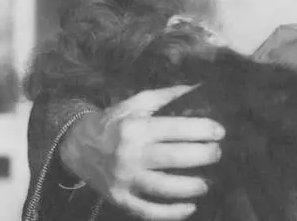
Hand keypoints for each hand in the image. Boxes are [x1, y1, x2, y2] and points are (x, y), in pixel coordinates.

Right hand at [59, 86, 224, 219]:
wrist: (76, 145)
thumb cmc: (113, 121)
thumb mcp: (135, 103)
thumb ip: (166, 96)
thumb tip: (197, 88)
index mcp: (135, 128)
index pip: (175, 128)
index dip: (201, 130)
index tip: (220, 132)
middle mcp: (130, 154)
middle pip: (172, 158)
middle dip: (201, 156)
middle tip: (218, 154)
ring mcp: (124, 179)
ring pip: (161, 187)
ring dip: (189, 187)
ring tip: (206, 184)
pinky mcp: (119, 198)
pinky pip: (146, 211)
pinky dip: (169, 213)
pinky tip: (189, 208)